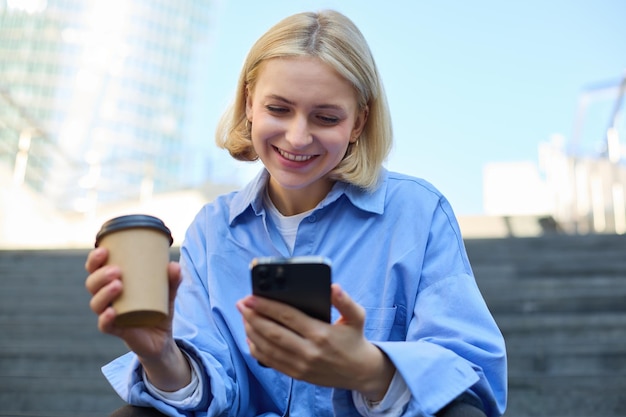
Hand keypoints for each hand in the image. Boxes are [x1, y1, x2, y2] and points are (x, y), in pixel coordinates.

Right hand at [84, 247, 189, 390]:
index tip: (104, 250)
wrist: (162, 337)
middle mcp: (106, 299)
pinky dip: (105, 318)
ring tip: (118, 284)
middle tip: (117, 270)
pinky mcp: (117, 330)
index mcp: (112, 284)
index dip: (94, 260)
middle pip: (92, 285)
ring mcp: (110, 315)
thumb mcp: (168, 292)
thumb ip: (173, 279)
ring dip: (103, 293)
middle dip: (100, 275)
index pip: (95, 270)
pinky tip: (112, 312)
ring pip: (96, 304)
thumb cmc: (158, 308)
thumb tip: (174, 266)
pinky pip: (105, 325)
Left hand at [237, 284, 394, 400]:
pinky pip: (270, 361)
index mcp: (321, 333)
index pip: (287, 317)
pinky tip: (250, 336)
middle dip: (252, 316)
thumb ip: (345, 301)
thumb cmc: (354, 339)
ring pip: (267, 347)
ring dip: (251, 331)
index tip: (251, 296)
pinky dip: (256, 348)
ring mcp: (301, 365)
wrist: (360, 372)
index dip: (266, 305)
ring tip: (243, 316)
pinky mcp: (296, 374)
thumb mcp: (356, 317)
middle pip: (272, 332)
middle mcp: (309, 351)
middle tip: (241, 304)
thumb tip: (332, 287)